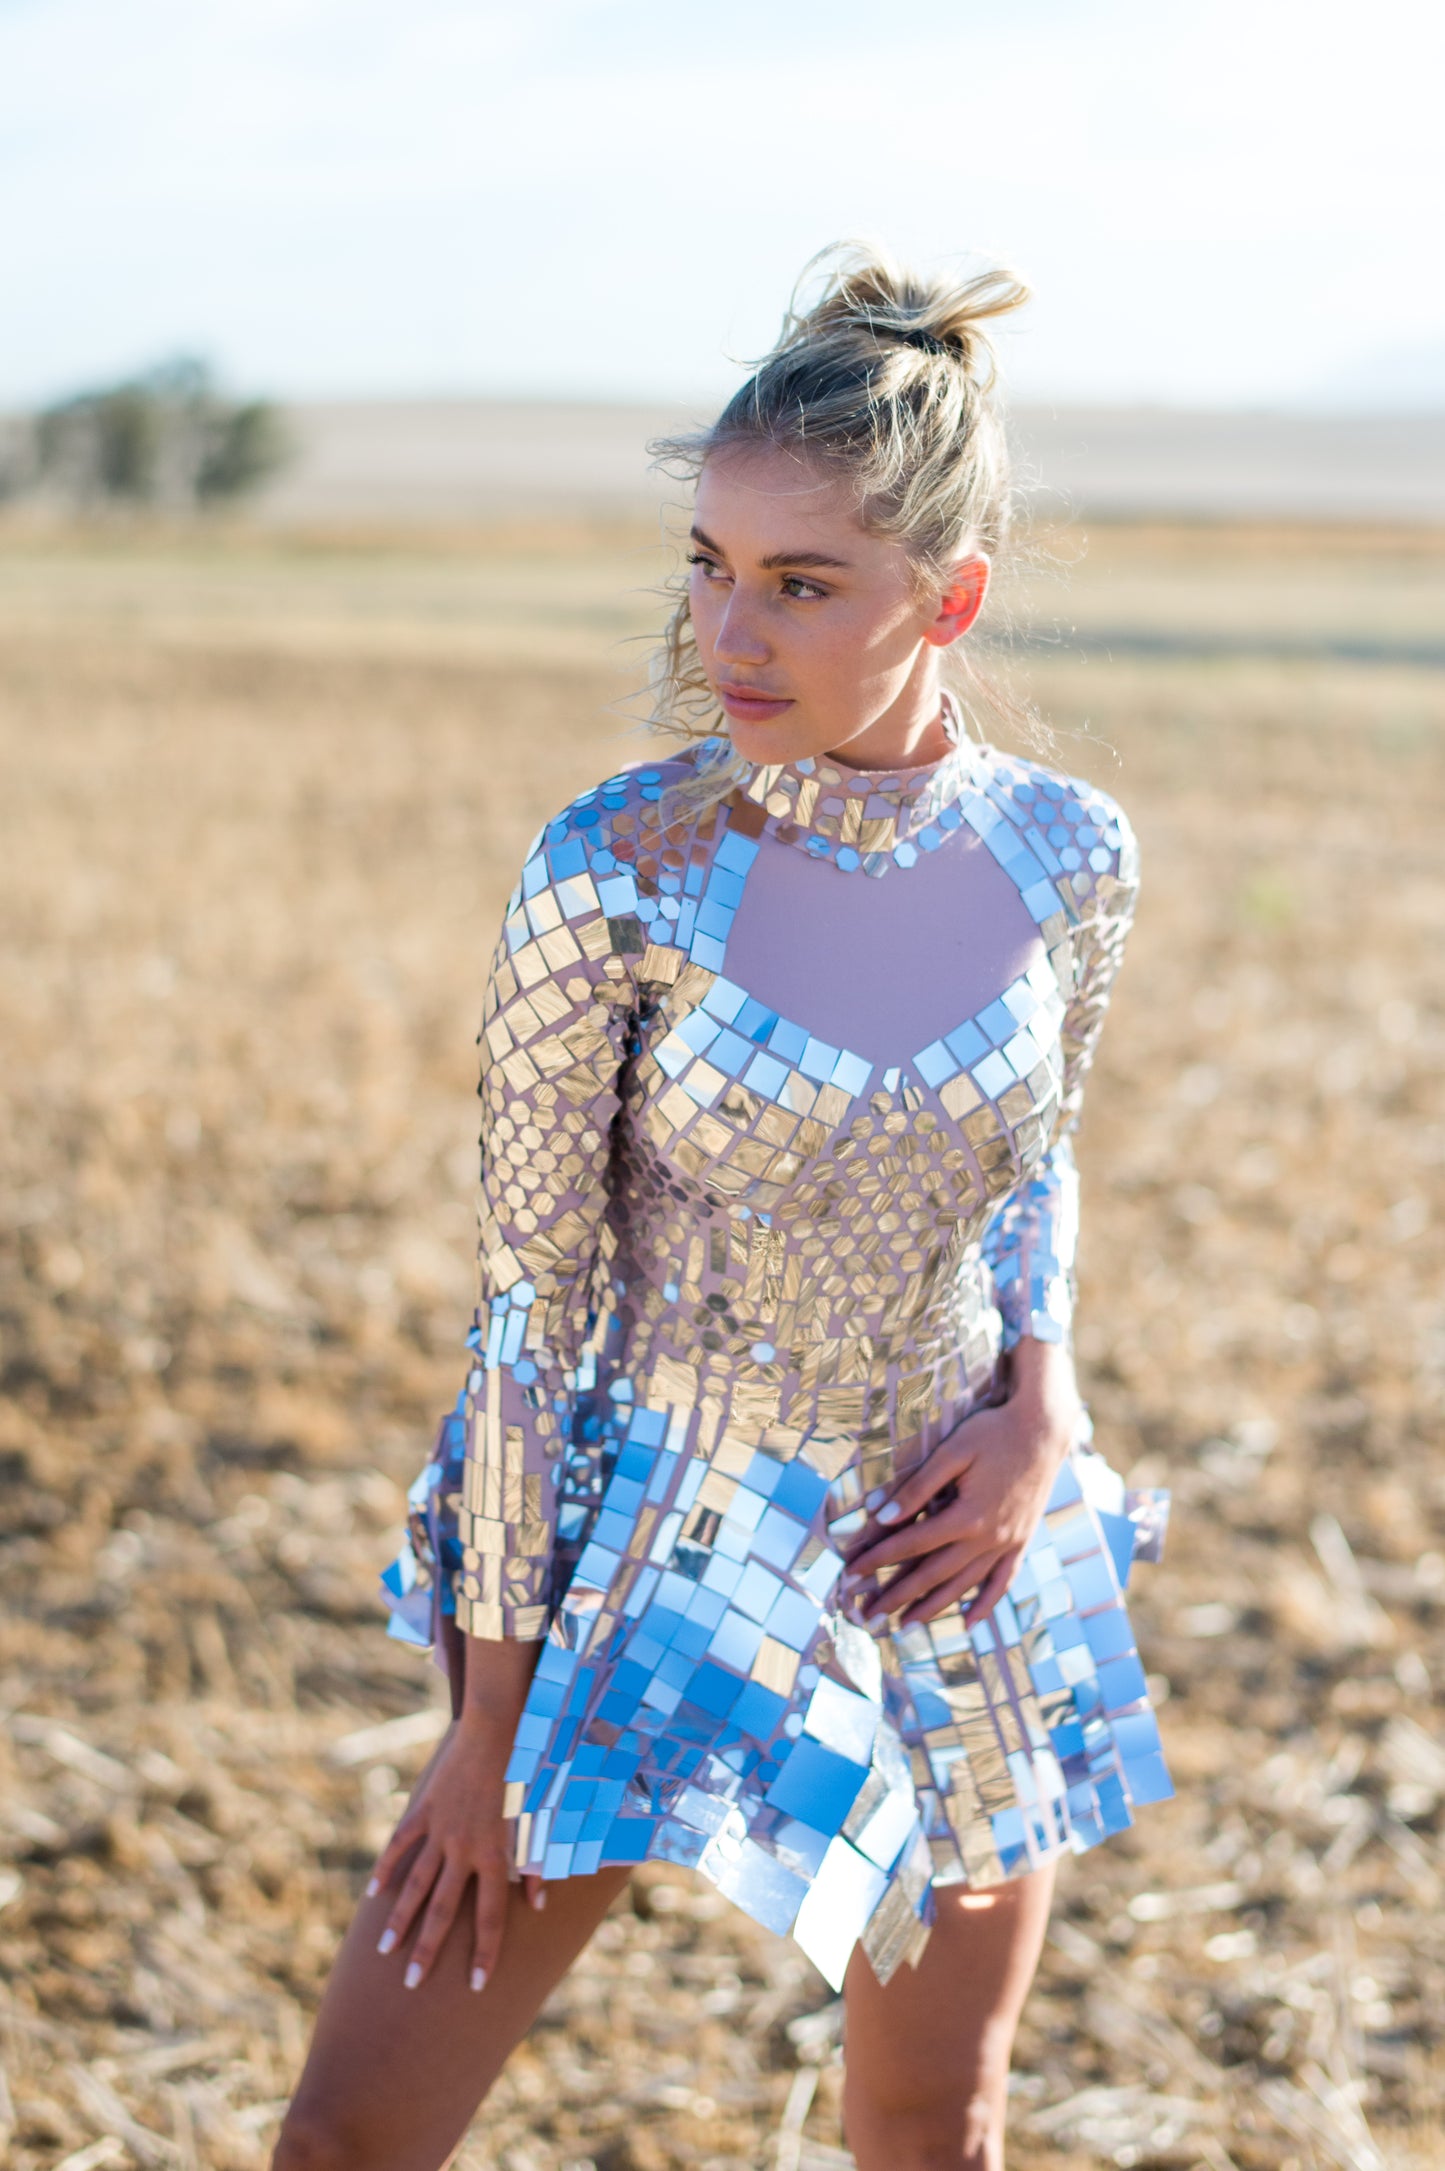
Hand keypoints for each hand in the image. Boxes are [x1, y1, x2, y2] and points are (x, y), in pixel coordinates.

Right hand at [368, 1636, 544, 1991]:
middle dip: (428, 1950)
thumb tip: (538, 1904)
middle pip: (445, 1911)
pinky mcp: (425, 1810)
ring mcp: (441, 1831)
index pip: (491, 1918)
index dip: (485, 1953)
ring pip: (416, 1884)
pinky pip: (402, 1845)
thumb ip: (538, 1864)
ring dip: (400, 1920)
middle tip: (411, 1984)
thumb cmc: (529, 1774)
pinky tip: (375, 1894)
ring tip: (384, 1951)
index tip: (476, 1986)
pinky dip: (387, 1868)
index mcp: (497, 1856)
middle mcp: (465, 1850)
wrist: (500, 1727)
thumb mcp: (540, 1821)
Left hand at [842, 1341, 1079, 1630]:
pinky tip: (969, 1622)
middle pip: (933, 1574)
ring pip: (964, 1585)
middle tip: (867, 1615)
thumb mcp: (952, 1451)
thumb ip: (917, 1487)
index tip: (849, 1571)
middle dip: (896, 1595)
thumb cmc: (993, 1432)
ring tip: (904, 1626)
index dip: (877, 1558)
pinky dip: (985, 1603)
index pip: (911, 1544)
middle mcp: (988, 1538)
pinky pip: (1002, 1581)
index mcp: (967, 1516)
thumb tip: (881, 1516)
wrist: (1045, 1428)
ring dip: (932, 1608)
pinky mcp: (1021, 1541)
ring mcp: (1008, 1543)